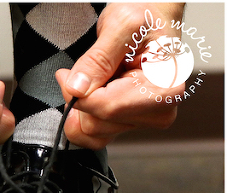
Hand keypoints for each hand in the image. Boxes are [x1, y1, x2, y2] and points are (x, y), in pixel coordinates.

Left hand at [56, 3, 184, 148]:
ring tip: (98, 77)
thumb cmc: (145, 17)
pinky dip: (81, 118)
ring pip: (91, 131)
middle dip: (80, 98)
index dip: (77, 93)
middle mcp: (160, 110)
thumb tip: (78, 89)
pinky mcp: (129, 123)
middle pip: (97, 123)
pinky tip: (89, 95)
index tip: (66, 74)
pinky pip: (93, 136)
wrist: (152, 17)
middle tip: (88, 70)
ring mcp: (144, 120)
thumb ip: (98, 59)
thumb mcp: (121, 25)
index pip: (106, 107)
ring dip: (82, 105)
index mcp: (165, 89)